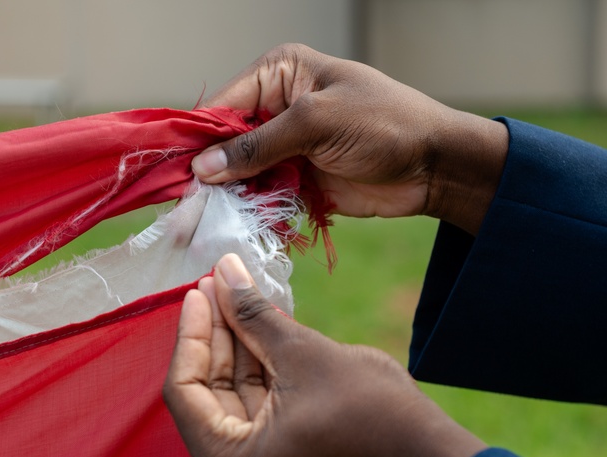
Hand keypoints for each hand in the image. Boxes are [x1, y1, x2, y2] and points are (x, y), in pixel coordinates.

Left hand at [163, 254, 486, 456]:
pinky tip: (260, 326)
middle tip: (218, 285)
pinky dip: (259, 375)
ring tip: (237, 295)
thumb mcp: (301, 353)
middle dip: (215, 337)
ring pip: (235, 402)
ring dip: (238, 350)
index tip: (199, 290)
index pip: (185, 392)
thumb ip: (252, 314)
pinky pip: (258, 415)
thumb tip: (222, 270)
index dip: (191, 334)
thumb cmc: (372, 411)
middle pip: (209, 397)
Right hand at [192, 44, 507, 233]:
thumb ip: (258, 146)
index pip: (223, 106)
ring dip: (223, 201)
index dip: (196, 141)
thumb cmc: (384, 124)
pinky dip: (248, 214)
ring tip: (195, 229)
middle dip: (205, 177)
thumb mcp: (316, 123)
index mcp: (280, 74)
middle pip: (225, 145)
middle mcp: (276, 108)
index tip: (172, 174)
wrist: (435, 165)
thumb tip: (203, 168)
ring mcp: (286, 147)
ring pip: (240, 176)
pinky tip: (227, 232)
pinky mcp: (297, 181)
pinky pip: (262, 197)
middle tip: (180, 212)